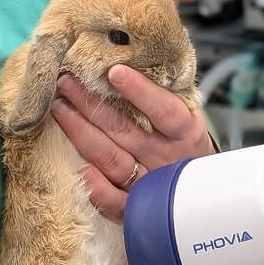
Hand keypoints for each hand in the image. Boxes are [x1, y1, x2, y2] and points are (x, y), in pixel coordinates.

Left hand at [51, 64, 214, 221]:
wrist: (204, 190)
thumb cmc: (187, 144)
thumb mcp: (190, 115)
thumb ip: (167, 92)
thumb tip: (136, 56)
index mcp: (185, 132)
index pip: (164, 110)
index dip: (140, 91)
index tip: (114, 71)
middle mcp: (165, 157)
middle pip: (124, 130)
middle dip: (90, 103)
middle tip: (65, 81)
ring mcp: (151, 184)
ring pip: (111, 159)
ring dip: (81, 133)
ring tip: (60, 108)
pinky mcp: (137, 208)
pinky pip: (113, 201)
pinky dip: (95, 187)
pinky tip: (77, 166)